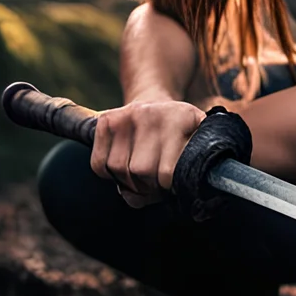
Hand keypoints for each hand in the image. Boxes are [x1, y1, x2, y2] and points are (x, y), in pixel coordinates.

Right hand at [90, 99, 208, 207]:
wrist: (155, 100)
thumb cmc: (178, 134)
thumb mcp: (195, 144)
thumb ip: (187, 171)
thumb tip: (157, 195)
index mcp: (181, 118)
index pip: (167, 171)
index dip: (168, 187)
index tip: (172, 186)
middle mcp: (151, 113)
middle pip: (141, 171)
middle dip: (148, 187)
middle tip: (155, 185)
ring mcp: (126, 115)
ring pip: (118, 168)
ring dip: (129, 183)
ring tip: (141, 179)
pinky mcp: (106, 120)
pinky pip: (100, 163)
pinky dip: (109, 175)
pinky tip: (123, 170)